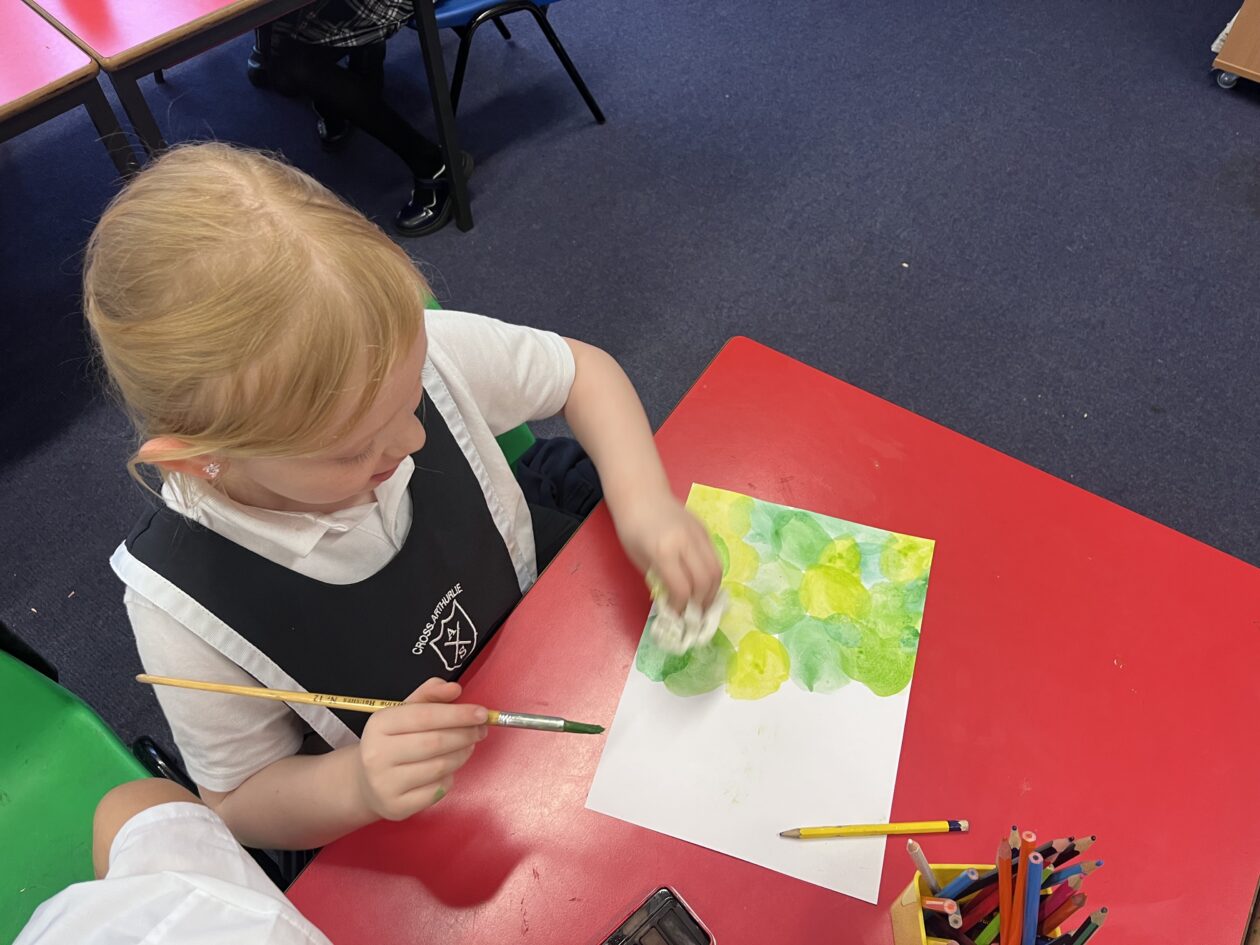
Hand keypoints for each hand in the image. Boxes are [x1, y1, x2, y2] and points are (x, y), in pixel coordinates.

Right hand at [354, 678, 486, 821]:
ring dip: (462, 755)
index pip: (425, 716)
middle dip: (465, 734)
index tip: (482, 713)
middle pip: (435, 742)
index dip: (457, 714)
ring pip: (439, 767)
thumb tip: (454, 689)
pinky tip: (448, 769)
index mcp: (379, 724)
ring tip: (468, 746)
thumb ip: (429, 695)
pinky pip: (437, 790)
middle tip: (481, 730)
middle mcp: (376, 754)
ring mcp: (385, 783)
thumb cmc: (392, 742)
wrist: (366, 782)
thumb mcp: (404, 713)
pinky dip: (449, 777)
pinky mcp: (397, 807)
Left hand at [615, 491, 722, 612]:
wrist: (641, 494)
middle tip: (696, 613)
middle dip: (702, 602)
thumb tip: (674, 600)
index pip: (682, 588)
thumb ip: (658, 579)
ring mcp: (698, 535)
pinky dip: (712, 574)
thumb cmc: (632, 527)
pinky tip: (704, 582)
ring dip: (713, 590)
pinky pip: (715, 557)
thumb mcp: (638, 559)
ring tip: (704, 601)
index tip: (677, 615)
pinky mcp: (705, 530)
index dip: (681, 607)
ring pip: (716, 569)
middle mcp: (685, 543)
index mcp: (663, 551)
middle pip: (705, 581)